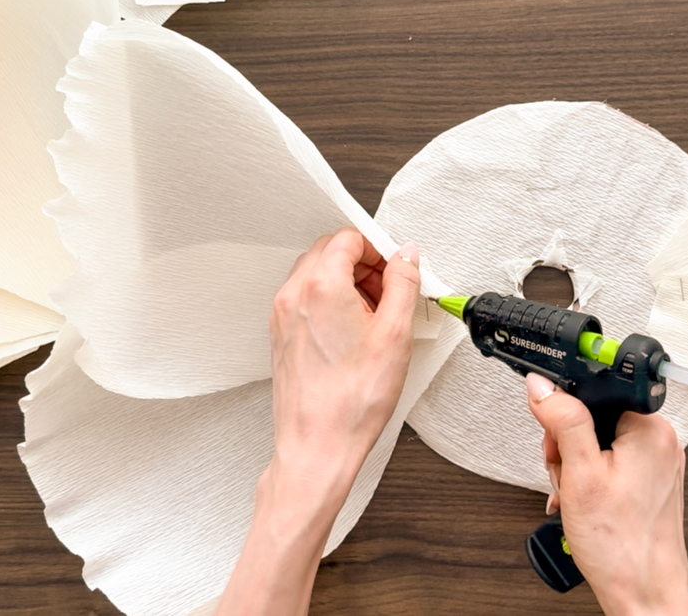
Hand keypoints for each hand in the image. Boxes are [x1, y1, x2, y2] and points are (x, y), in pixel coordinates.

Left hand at [216, 229, 420, 615]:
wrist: (317, 448)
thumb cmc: (352, 402)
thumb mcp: (395, 335)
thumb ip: (404, 285)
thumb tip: (406, 258)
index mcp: (321, 286)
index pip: (349, 238)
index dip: (379, 251)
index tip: (397, 272)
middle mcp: (294, 296)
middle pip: (330, 252)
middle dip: (363, 265)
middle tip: (390, 295)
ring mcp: (283, 317)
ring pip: (317, 276)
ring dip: (347, 284)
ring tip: (374, 320)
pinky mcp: (281, 337)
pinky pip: (306, 301)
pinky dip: (331, 304)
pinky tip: (354, 336)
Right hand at [527, 373, 687, 615]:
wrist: (643, 592)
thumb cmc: (621, 546)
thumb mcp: (580, 475)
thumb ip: (563, 422)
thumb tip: (543, 387)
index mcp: (650, 429)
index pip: (595, 393)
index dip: (566, 415)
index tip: (556, 438)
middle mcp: (660, 442)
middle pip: (595, 419)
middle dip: (568, 447)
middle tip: (566, 477)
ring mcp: (658, 465)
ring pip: (599, 443)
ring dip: (576, 468)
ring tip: (575, 495)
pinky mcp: (652, 483)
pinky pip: (612, 465)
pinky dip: (591, 480)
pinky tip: (584, 503)